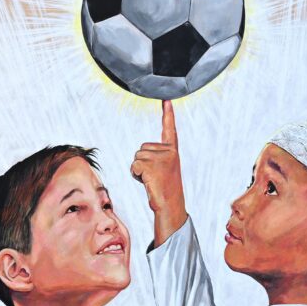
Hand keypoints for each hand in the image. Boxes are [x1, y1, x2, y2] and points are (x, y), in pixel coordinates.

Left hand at [131, 100, 187, 245]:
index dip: (168, 114)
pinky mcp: (152, 165)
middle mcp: (169, 151)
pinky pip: (134, 164)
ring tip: (151, 180)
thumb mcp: (165, 169)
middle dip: (142, 162)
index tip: (166, 100)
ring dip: (138, 169)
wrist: (170, 206)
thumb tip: (140, 158)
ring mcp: (161, 158)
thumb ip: (157, 157)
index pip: (169, 128)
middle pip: (142, 147)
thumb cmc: (165, 189)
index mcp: (173, 151)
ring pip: (136, 156)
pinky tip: (147, 182)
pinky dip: (136, 174)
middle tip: (154, 176)